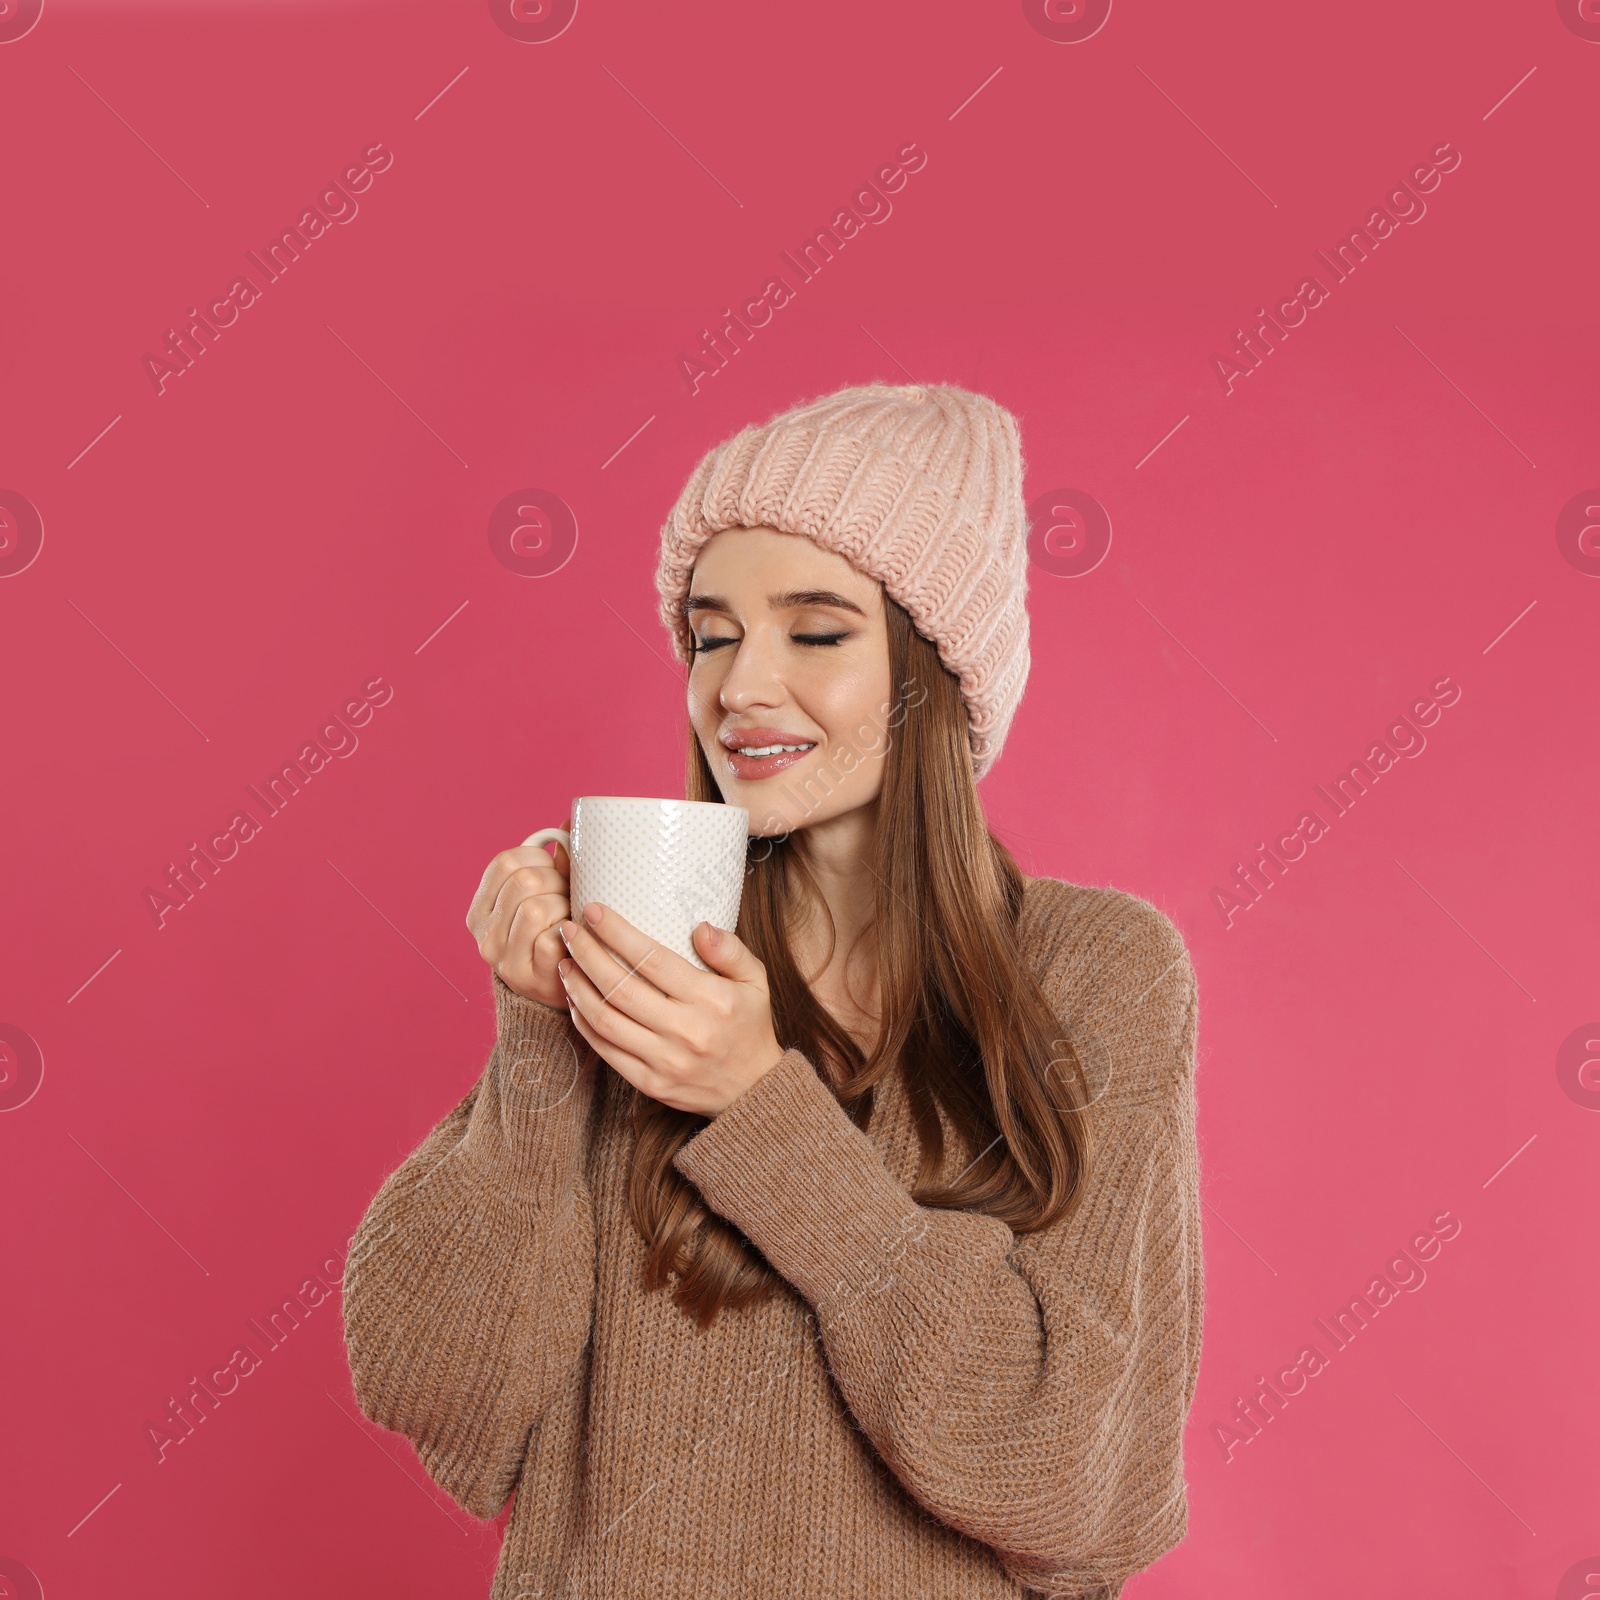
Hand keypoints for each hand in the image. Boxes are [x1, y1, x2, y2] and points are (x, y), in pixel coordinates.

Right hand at [465, 823, 572, 1008]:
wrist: (559, 990)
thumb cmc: (556, 932)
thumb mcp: (548, 895)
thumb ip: (556, 862)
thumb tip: (574, 819)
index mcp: (481, 908)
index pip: (505, 862)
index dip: (538, 858)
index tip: (553, 869)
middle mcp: (483, 934)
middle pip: (522, 882)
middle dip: (556, 882)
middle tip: (569, 895)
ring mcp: (502, 957)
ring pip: (535, 908)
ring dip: (564, 907)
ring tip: (570, 918)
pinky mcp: (527, 976)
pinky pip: (551, 938)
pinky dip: (569, 934)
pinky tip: (573, 939)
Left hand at [556, 903, 785, 1116]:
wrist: (754, 1090)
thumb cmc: (749, 1025)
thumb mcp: (756, 980)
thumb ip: (731, 950)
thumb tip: (699, 926)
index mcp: (711, 1000)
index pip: (652, 960)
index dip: (617, 932)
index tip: (594, 911)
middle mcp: (685, 1031)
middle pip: (620, 987)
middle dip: (587, 953)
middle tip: (569, 930)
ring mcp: (665, 1061)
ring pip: (606, 1020)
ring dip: (578, 988)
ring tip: (565, 962)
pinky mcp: (649, 1083)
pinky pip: (606, 1050)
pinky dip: (584, 1022)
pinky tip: (576, 999)